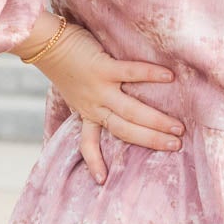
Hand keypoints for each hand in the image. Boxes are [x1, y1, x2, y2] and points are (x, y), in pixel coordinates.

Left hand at [26, 20, 183, 185]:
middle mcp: (93, 105)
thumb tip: (114, 105)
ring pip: (130, 110)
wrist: (45, 42)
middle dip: (151, 140)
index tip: (102, 181)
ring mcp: (99, 87)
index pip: (89, 143)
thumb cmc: (63, 64)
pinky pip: (130, 72)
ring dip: (155, 121)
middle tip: (176, 146)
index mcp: (86, 113)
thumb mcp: (74, 92)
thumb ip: (91, 101)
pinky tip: (168, 77)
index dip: (94, 162)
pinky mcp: (102, 67)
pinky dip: (150, 75)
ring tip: (178, 127)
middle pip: (124, 129)